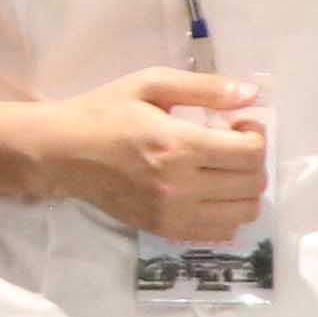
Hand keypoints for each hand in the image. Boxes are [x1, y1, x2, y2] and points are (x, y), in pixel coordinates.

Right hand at [35, 72, 270, 242]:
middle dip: (253, 161)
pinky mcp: (163, 229)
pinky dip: (226, 213)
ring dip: (244, 189)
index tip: (238, 123)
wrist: (61, 152)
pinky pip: (219, 232)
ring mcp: (172, 213)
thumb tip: (251, 94)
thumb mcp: (149, 84)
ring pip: (242, 212)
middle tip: (231, 145)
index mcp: (178, 145)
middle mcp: (180, 185)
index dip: (256, 135)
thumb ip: (204, 88)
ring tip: (223, 170)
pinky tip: (210, 192)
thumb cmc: (104, 112)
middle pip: (252, 184)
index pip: (250, 153)